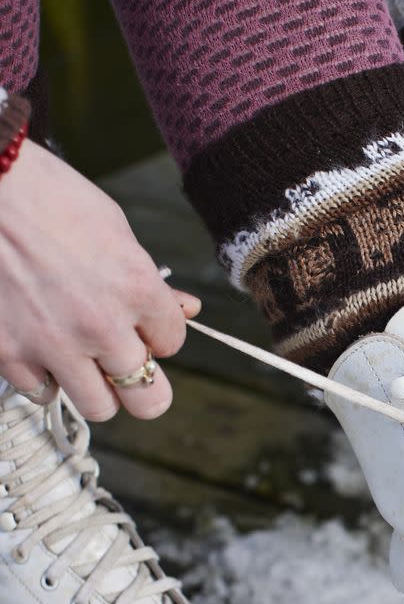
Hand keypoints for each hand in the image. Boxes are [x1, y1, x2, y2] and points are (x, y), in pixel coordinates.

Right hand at [0, 140, 198, 420]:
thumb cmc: (50, 197)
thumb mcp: (115, 229)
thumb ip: (150, 281)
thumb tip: (186, 309)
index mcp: (137, 288)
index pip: (172, 343)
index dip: (158, 336)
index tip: (142, 325)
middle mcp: (102, 325)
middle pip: (148, 397)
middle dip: (145, 388)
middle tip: (132, 377)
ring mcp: (53, 344)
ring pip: (98, 406)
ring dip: (97, 389)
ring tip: (85, 365)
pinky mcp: (9, 353)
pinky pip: (42, 392)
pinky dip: (44, 378)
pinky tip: (40, 350)